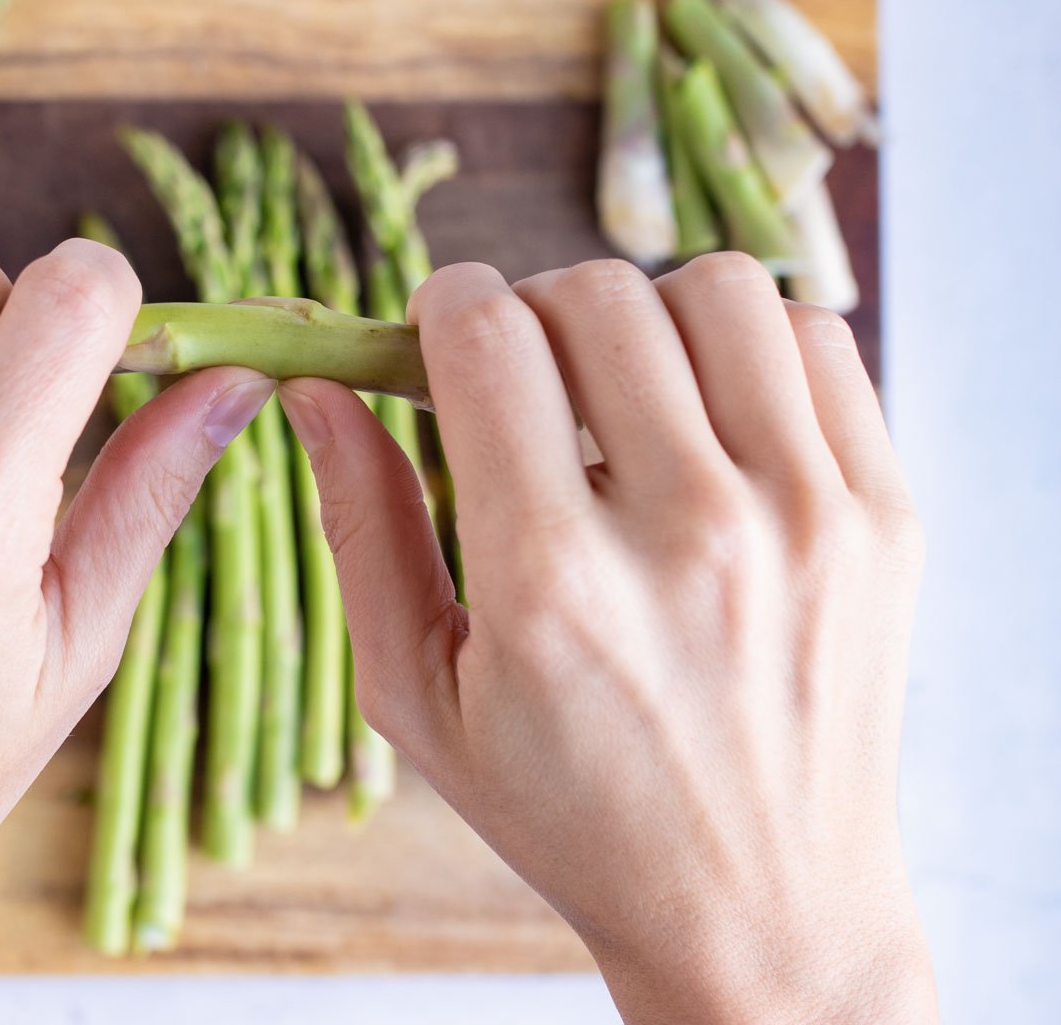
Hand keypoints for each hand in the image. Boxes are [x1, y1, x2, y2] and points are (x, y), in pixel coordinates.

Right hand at [279, 255, 934, 1023]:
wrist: (760, 909)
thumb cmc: (570, 810)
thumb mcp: (419, 695)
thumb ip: (362, 529)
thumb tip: (316, 390)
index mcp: (550, 582)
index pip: (486, 335)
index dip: (442, 304)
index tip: (438, 331)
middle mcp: (690, 535)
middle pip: (592, 296)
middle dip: (530, 312)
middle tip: (523, 380)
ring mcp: (806, 517)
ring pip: (713, 290)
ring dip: (643, 316)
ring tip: (623, 391)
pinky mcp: (884, 515)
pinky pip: (815, 336)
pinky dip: (746, 344)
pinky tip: (709, 414)